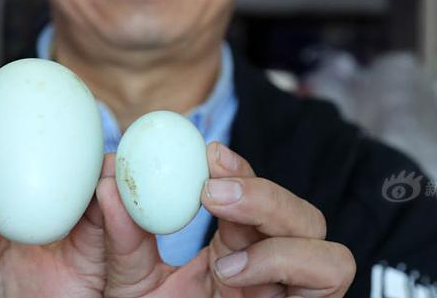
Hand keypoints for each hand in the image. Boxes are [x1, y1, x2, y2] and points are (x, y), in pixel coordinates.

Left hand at [98, 142, 355, 297]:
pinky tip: (233, 274)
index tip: (207, 153)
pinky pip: (329, 276)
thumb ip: (120, 239)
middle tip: (212, 189)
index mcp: (231, 254)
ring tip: (221, 249)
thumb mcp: (124, 286)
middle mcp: (267, 274)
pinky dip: (287, 261)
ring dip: (278, 224)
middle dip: (261, 189)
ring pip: (322, 237)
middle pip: (294, 212)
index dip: (237, 170)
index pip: (250, 199)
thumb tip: (108, 184)